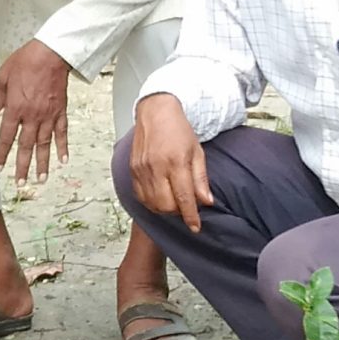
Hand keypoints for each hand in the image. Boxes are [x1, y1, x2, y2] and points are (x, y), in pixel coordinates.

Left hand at [0, 39, 72, 182]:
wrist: (51, 53)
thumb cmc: (26, 61)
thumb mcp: (4, 76)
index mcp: (16, 108)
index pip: (7, 137)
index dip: (2, 154)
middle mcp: (32, 116)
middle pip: (26, 146)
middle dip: (22, 166)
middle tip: (21, 183)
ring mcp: (48, 115)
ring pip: (44, 144)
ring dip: (42, 163)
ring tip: (41, 179)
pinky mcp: (61, 111)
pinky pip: (62, 132)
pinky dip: (63, 146)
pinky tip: (63, 160)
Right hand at [128, 92, 213, 231]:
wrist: (155, 112)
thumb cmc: (178, 130)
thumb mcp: (197, 152)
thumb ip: (200, 179)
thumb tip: (206, 202)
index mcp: (176, 162)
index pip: (184, 198)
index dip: (190, 216)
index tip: (196, 227)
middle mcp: (156, 167)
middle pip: (166, 205)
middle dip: (178, 211)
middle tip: (185, 204)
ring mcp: (141, 170)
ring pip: (152, 204)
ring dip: (164, 208)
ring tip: (173, 199)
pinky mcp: (132, 170)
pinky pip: (141, 196)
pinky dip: (151, 202)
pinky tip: (160, 195)